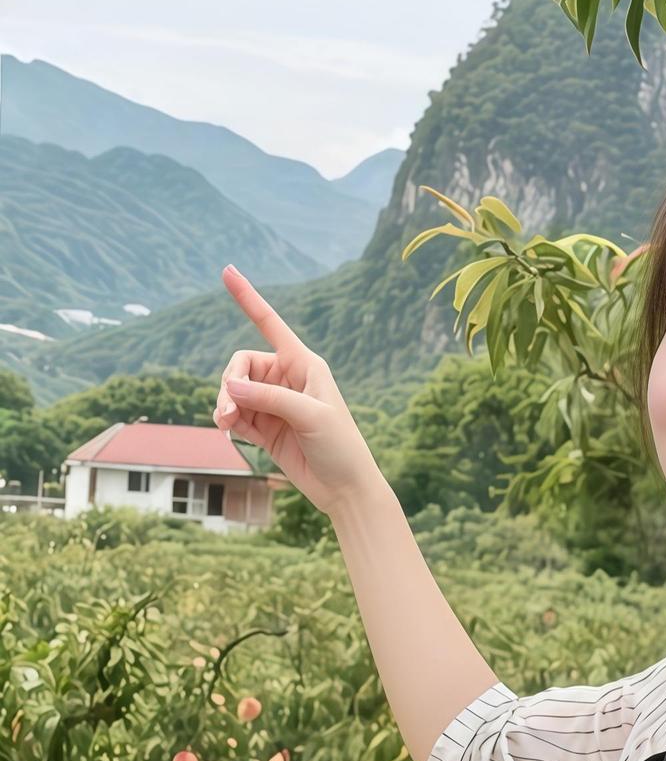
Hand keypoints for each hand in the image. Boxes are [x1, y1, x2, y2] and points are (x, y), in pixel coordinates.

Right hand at [213, 264, 383, 517]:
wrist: (345, 489)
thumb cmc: (340, 447)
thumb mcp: (310, 416)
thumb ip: (269, 398)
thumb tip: (230, 387)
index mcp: (304, 364)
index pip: (270, 323)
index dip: (248, 298)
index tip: (227, 271)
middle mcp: (287, 379)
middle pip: (242, 364)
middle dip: (229, 381)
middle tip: (227, 408)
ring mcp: (274, 404)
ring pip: (234, 390)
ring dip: (225, 403)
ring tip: (225, 423)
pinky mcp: (265, 429)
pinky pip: (236, 414)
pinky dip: (228, 418)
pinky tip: (228, 428)